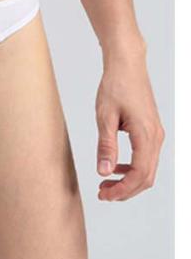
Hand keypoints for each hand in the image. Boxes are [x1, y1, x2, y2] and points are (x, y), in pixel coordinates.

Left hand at [95, 47, 164, 200]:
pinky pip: (146, 157)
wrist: (127, 64)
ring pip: (147, 169)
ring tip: (106, 183)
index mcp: (146, 136)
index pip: (138, 175)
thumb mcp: (105, 116)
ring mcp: (156, 134)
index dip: (121, 190)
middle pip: (146, 177)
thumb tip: (104, 172)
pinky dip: (132, 168)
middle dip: (125, 191)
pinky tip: (115, 167)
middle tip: (102, 194)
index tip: (103, 195)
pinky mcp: (151, 129)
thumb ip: (106, 146)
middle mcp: (156, 137)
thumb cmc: (115, 85)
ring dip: (128, 181)